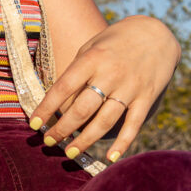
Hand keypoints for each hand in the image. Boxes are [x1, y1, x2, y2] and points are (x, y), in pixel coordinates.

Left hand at [32, 15, 179, 161]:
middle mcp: (110, 74)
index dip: (47, 108)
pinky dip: (122, 144)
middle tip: (48, 141)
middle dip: (62, 129)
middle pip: (82, 109)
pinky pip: (133, 125)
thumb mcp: (91, 46)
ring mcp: (130, 88)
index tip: (34, 123)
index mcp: (92, 59)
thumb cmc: (114, 41)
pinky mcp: (147, 98)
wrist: (156, 33)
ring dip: (85, 140)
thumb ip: (77, 70)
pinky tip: (110, 158)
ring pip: (105, 121)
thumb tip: (60, 102)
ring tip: (70, 152)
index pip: (63, 88)